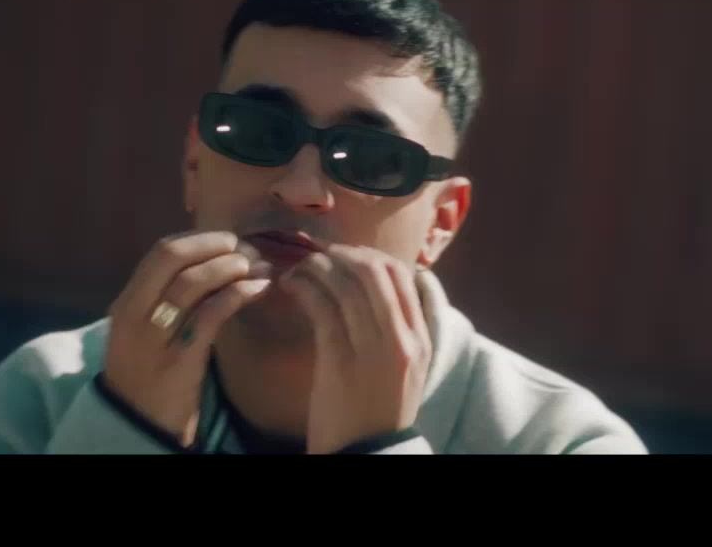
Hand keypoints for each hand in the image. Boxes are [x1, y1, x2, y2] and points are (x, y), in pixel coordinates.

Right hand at [102, 230, 272, 445]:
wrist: (137, 424)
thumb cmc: (149, 372)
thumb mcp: (146, 330)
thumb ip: (167, 297)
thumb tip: (210, 259)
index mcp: (127, 302)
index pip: (161, 251)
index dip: (199, 239)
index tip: (228, 240)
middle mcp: (134, 314)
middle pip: (173, 257)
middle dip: (215, 246)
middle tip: (246, 250)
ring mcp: (154, 337)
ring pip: (192, 282)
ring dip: (231, 267)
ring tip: (257, 267)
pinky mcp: (179, 360)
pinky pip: (210, 315)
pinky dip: (238, 294)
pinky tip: (258, 288)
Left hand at [278, 243, 431, 453]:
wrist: (366, 456)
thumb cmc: (378, 412)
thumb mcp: (405, 370)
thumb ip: (398, 331)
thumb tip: (378, 289)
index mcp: (420, 340)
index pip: (402, 275)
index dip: (370, 256)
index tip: (346, 257)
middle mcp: (402, 340)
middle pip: (374, 271)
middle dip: (342, 255)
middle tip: (318, 256)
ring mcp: (372, 350)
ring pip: (345, 283)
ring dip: (317, 267)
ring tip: (298, 270)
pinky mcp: (339, 361)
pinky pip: (321, 306)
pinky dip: (303, 287)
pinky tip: (291, 287)